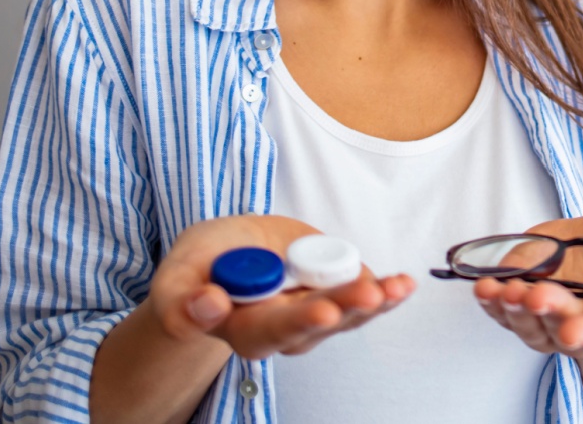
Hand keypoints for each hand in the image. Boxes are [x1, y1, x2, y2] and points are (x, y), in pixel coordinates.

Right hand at [148, 214, 413, 359]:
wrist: (230, 251)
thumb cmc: (201, 265)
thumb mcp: (178, 274)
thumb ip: (181, 298)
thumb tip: (208, 305)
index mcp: (241, 328)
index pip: (268, 332)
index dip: (295, 322)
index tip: (319, 312)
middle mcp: (284, 329)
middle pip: (316, 324)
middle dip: (344, 309)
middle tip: (367, 295)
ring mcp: (315, 312)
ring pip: (348, 313)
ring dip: (374, 300)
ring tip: (395, 287)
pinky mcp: (337, 292)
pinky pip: (367, 297)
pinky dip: (387, 291)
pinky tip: (404, 284)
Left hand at [472, 212, 582, 358]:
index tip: (571, 332)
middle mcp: (579, 326)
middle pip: (557, 328)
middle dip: (543, 313)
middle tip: (534, 295)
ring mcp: (546, 320)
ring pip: (524, 322)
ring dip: (510, 308)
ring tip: (498, 288)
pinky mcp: (521, 306)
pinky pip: (502, 310)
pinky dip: (490, 300)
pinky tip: (483, 286)